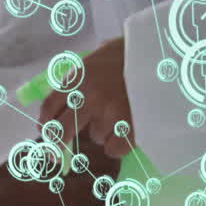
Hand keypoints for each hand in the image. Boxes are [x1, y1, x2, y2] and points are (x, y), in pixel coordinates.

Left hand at [38, 36, 134, 158]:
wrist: (161, 54)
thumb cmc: (129, 54)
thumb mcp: (97, 57)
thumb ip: (79, 79)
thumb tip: (63, 104)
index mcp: (78, 78)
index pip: (49, 107)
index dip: (44, 123)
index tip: (45, 131)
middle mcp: (89, 97)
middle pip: (60, 131)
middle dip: (57, 143)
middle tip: (58, 151)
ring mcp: (109, 114)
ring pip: (95, 137)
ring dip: (103, 131)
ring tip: (120, 114)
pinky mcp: (129, 128)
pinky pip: (113, 149)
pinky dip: (119, 144)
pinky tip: (127, 129)